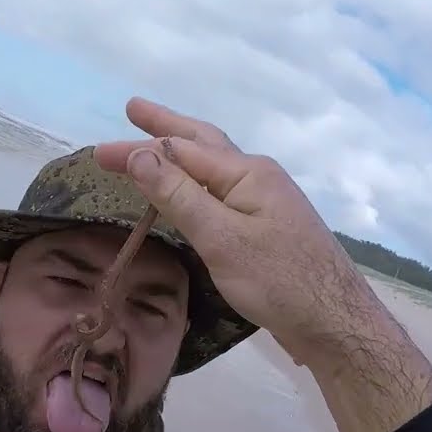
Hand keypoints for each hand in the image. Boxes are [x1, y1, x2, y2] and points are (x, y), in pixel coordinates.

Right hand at [95, 97, 431, 431]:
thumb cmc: (278, 281)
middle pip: (204, 143)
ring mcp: (267, 202)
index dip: (137, 149)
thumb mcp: (221, 238)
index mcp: (247, 173)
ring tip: (159, 141)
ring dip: (183, 152)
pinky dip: (197, 181)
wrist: (335, 322)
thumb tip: (140, 153)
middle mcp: (258, 177)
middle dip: (166, 128)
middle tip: (133, 109)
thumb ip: (179, 195)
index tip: (97, 153)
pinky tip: (194, 192)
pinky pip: (223, 191)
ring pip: (216, 166)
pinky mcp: (269, 228)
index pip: (180, 151)